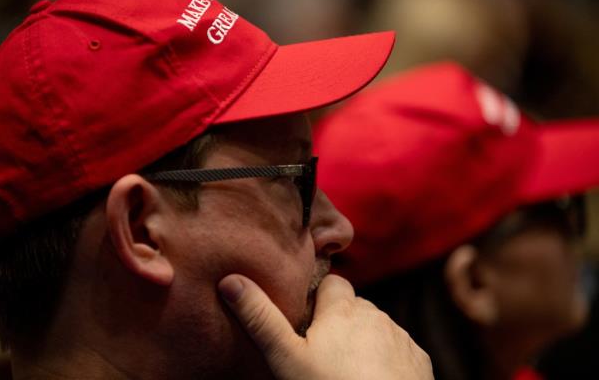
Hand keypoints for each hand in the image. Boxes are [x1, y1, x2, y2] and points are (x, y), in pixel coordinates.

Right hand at [218, 273, 433, 379]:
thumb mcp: (286, 357)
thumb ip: (260, 317)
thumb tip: (230, 280)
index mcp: (343, 309)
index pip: (333, 283)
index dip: (320, 298)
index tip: (309, 321)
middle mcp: (374, 314)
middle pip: (354, 307)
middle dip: (341, 320)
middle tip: (322, 351)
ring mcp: (400, 336)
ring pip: (376, 327)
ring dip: (364, 339)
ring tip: (347, 369)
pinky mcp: (418, 358)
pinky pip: (398, 348)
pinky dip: (386, 357)